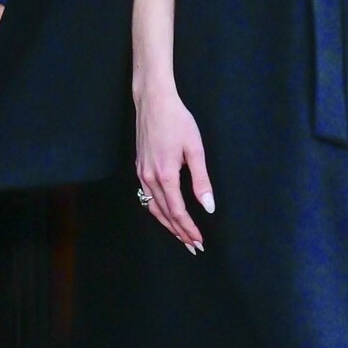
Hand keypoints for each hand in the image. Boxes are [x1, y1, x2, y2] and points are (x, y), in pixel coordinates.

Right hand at [133, 77, 213, 253]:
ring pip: (153, 208)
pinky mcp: (139, 167)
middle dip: (179, 232)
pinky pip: (146, 196)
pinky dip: (156, 210)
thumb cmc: (177, 121)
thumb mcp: (195, 149)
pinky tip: (165, 214)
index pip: (178, 211)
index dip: (188, 228)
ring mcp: (141, 173)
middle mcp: (149, 178)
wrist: (153, 101)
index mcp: (165, 175)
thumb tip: (208, 206)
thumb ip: (201, 180)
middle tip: (193, 246)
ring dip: (167, 224)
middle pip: (164, 214)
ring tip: (181, 236)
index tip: (199, 241)